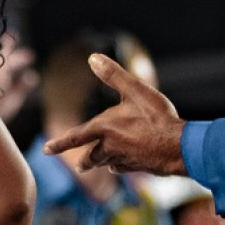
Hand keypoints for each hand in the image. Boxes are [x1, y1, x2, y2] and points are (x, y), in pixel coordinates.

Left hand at [45, 52, 185, 177]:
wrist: (179, 146)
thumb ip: (113, 75)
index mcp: (105, 128)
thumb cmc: (157, 117)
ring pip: (107, 163)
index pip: (76, 137)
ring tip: (93, 166)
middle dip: (85, 161)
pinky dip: (119, 167)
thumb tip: (92, 57)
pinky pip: (124, 167)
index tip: (45, 150)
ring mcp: (125, 159)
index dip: (60, 143)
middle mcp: (111, 146)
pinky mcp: (139, 167)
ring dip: (99, 164)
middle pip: (92, 156)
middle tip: (78, 166)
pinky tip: (118, 167)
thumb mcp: (134, 90)